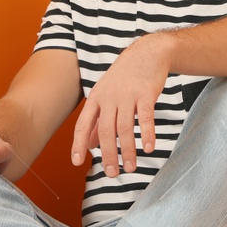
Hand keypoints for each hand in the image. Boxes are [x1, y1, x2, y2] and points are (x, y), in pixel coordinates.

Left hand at [71, 34, 170, 176]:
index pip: (83, 124)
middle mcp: (109, 97)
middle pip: (106, 131)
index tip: (77, 163)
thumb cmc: (126, 76)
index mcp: (96, 98)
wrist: (148, 52)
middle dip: (108, 155)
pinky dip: (148, 134)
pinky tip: (149, 148)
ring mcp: (127, 95)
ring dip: (128, 151)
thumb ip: (98, 119)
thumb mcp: (106, 94)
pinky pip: (146, 118)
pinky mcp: (146, 94)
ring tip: (131, 168)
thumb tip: (90, 144)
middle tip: (112, 173)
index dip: (79, 144)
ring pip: (125, 128)